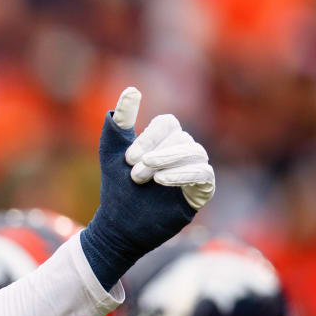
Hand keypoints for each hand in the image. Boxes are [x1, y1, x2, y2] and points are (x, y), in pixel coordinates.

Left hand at [79, 86, 214, 288]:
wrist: (117, 226)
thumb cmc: (116, 188)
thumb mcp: (112, 153)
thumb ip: (120, 121)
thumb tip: (132, 89)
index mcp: (164, 141)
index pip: (168, 123)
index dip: (149, 136)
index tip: (126, 158)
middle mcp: (182, 154)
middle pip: (181, 138)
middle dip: (154, 154)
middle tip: (133, 173)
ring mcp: (194, 172)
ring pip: (195, 153)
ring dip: (168, 162)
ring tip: (145, 177)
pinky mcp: (200, 193)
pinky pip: (204, 175)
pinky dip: (183, 174)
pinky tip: (161, 180)